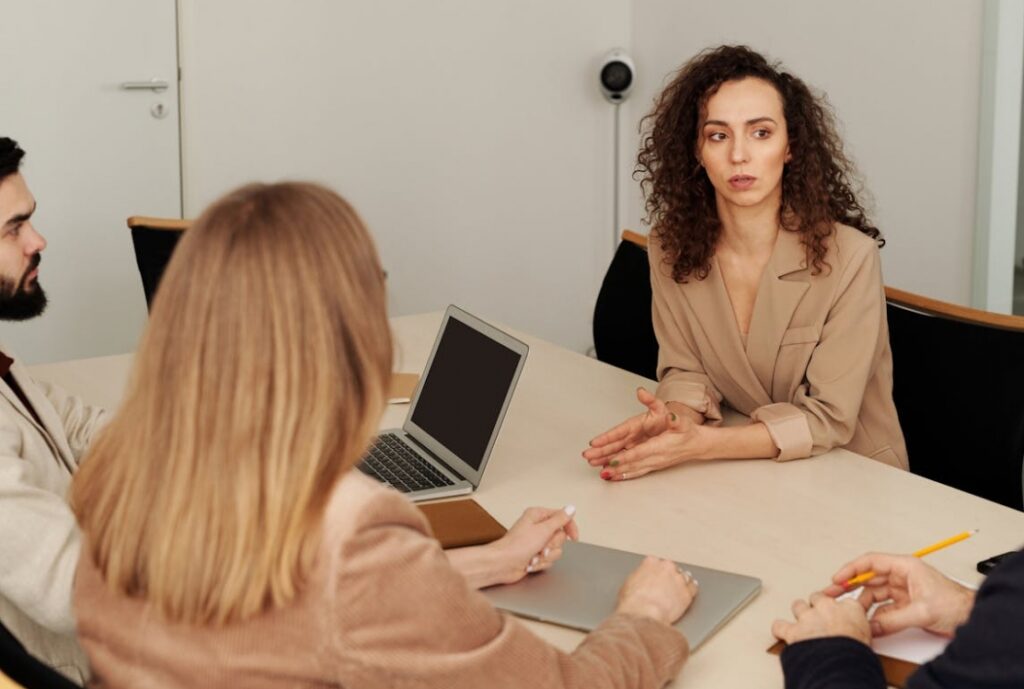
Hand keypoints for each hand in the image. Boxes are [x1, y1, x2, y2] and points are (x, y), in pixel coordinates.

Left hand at [490, 505, 579, 584]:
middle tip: (542, 547)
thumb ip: (559, 519)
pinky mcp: (535, 555)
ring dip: (546, 556)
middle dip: (552, 545)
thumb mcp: (542, 530)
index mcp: (537, 516)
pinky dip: (540, 563)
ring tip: (534, 556)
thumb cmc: (516, 546)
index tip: (574, 537)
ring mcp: (536, 542)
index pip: (562, 517)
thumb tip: (570, 508)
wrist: (503, 565)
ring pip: (556, 550)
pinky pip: (548, 560)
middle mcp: (537, 527)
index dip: (570, 527)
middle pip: (560, 536)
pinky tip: (530, 563)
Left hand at [583, 389, 703, 480]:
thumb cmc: (687, 431)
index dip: (625, 457)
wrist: (697, 445)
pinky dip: (623, 476)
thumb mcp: (679, 419)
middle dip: (613, 464)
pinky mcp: (653, 466)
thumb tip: (667, 413)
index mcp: (660, 446)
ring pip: (631, 469)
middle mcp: (655, 458)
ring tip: (600, 473)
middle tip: (596, 464)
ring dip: (615, 472)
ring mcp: (654, 463)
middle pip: (631, 462)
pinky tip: (612, 477)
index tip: (611, 459)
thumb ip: (671, 417)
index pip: (639, 453)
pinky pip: (636, 472)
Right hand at [615, 556, 697, 625]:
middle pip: (671, 568)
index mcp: (650, 562)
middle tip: (664, 586)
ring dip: (680, 582)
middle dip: (668, 575)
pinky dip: (691, 590)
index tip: (655, 578)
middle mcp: (666, 567)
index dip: (656, 571)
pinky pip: (693, 588)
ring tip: (677, 589)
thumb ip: (638, 578)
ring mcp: (678, 579)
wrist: (643, 615)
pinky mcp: (687, 593)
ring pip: (684, 576)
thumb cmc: (633, 603)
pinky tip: (690, 592)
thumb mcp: (628, 585)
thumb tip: (640, 582)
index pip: (656, 562)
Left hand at [771, 591, 871, 645]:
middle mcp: (826, 607)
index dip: (839, 610)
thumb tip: (859, 634)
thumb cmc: (857, 653)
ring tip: (803, 625)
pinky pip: (779, 625)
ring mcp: (808, 617)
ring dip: (799, 614)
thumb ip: (860, 629)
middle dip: (818, 607)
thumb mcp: (868, 638)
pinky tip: (782, 632)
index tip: (839, 615)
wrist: (841, 663)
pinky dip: (780, 629)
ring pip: (798, 606)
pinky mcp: (793, 630)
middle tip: (821, 620)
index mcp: (849, 607)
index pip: (843, 601)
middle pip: (818, 598)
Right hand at [824, 553, 974, 637]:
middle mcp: (901, 576)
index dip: (851, 569)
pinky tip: (867, 623)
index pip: (871, 562)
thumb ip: (894, 619)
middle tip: (832, 593)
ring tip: (849, 612)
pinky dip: (875, 616)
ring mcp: (903, 591)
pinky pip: (883, 609)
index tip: (837, 578)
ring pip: (874, 595)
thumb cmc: (957, 604)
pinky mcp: (905, 605)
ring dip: (862, 604)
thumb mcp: (923, 611)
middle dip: (849, 586)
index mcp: (905, 566)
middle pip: (868, 578)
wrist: (973, 618)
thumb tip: (872, 625)